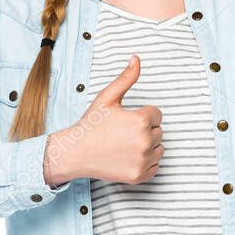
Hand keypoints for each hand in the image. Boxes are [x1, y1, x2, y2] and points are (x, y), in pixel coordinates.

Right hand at [45, 54, 163, 184]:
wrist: (76, 152)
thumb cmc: (91, 124)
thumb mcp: (108, 98)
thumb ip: (126, 78)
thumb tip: (137, 58)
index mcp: (141, 120)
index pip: (157, 114)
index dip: (141, 114)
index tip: (125, 119)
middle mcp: (145, 141)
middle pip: (158, 131)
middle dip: (144, 130)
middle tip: (122, 132)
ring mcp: (143, 160)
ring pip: (159, 148)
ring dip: (148, 146)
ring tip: (125, 144)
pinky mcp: (139, 176)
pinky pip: (155, 166)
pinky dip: (145, 162)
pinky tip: (128, 157)